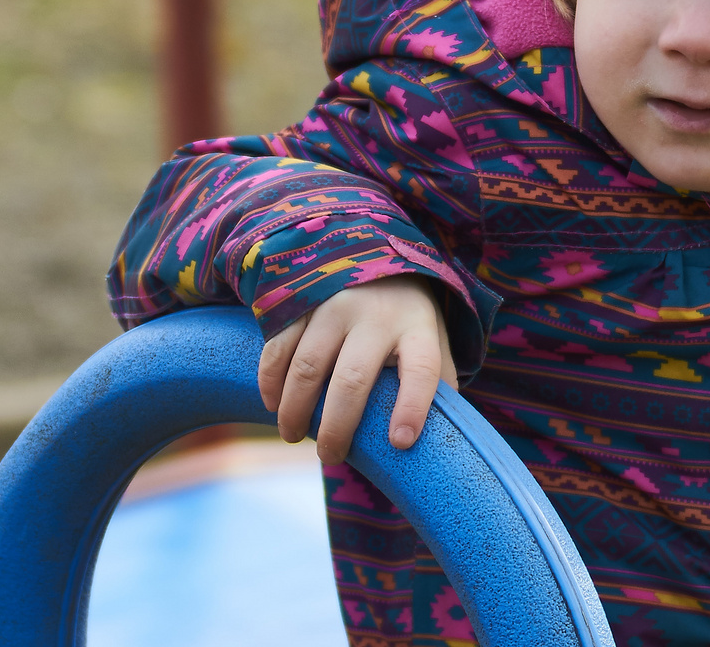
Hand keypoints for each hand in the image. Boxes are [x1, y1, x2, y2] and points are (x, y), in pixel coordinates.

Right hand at [257, 276, 457, 464]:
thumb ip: (438, 381)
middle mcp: (376, 315)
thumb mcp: (433, 337)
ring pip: (308, 366)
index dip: (413, 407)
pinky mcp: (301, 301)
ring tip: (293, 435)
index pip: (421, 369)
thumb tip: (438, 436)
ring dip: (295, 409)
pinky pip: (279, 345)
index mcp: (417, 327)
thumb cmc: (405, 316)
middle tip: (328, 456)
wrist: (370, 253)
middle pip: (353, 380)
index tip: (400, 443)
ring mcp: (334, 305)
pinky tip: (272, 404)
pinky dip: (270, 380)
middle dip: (336, 427)